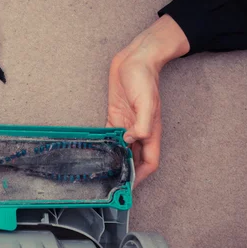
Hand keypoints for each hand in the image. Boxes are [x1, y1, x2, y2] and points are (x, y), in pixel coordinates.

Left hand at [106, 15, 189, 186]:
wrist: (135, 59)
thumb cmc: (144, 79)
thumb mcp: (147, 102)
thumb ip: (142, 125)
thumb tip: (131, 141)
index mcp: (150, 131)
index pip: (149, 161)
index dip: (141, 176)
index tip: (129, 188)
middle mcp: (138, 131)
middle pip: (134, 159)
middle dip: (126, 173)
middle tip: (111, 186)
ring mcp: (126, 124)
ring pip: (120, 150)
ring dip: (114, 161)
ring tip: (102, 174)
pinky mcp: (115, 116)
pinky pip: (110, 136)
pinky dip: (104, 145)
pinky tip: (96, 152)